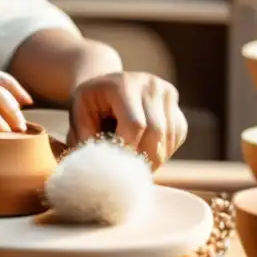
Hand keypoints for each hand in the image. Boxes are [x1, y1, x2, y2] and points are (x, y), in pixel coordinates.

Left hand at [69, 71, 186, 168]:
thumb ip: (87, 137)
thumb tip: (99, 165)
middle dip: (145, 157)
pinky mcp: (174, 102)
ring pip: (171, 134)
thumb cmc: (89, 102)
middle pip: (157, 130)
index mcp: (123, 85)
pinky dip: (165, 149)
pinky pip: (178, 133)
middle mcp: (149, 84)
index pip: (135, 124)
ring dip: (157, 157)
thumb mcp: (78, 115)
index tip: (117, 165)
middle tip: (131, 174)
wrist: (104, 83)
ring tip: (139, 168)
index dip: (128, 148)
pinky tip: (149, 154)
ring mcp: (165, 91)